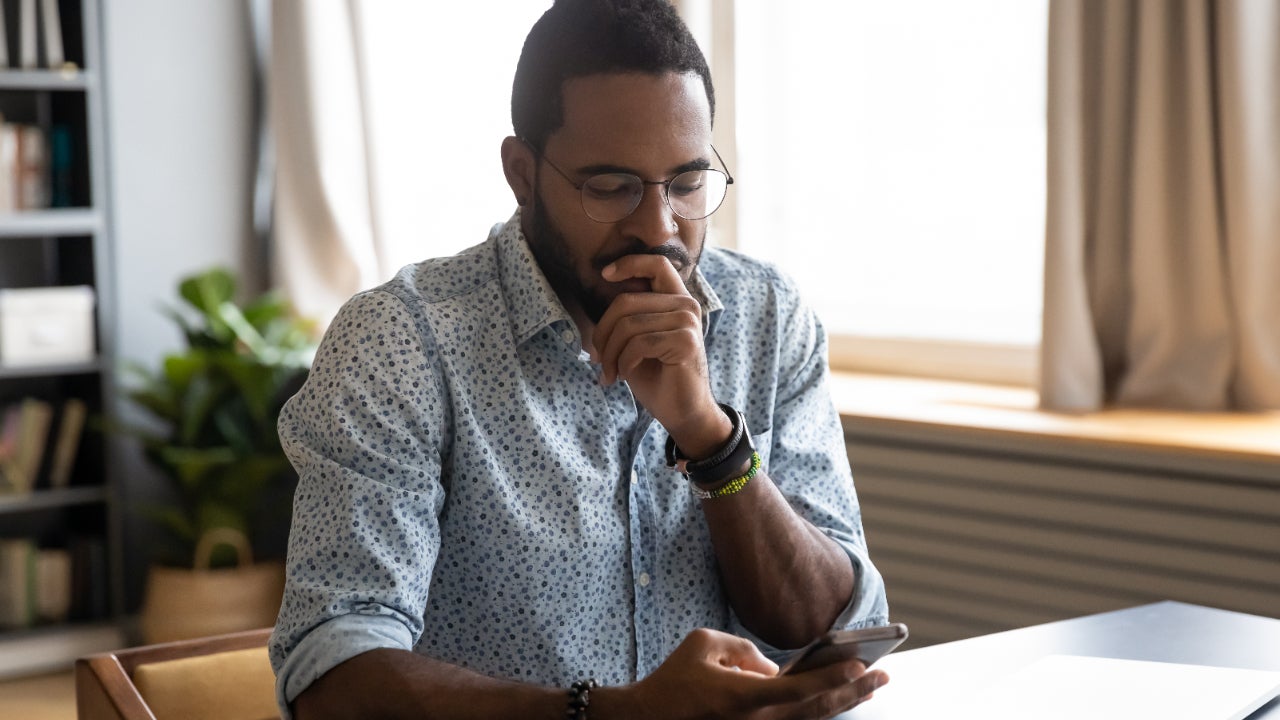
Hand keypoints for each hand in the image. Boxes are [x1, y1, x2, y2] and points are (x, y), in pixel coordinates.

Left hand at [591, 255, 728, 454]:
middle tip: (598, 359)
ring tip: (609, 372)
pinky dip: (623, 363)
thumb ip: (629, 315)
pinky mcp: (686, 342)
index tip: (605, 275)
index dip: (629, 264)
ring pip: (628, 325)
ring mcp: (689, 322)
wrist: (683, 412)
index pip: (657, 263)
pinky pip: (638, 344)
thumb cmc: (657, 376)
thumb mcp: (637, 339)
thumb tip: (604, 290)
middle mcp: (686, 305)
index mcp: (676, 300)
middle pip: (626, 302)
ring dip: (610, 353)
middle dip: (602, 333)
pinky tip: (624, 375)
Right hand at [595, 628, 887, 719]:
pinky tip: (836, 702)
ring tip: (870, 686)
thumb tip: (772, 669)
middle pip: (816, 710)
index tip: (861, 664)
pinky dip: (819, 712)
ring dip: (842, 703)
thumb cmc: (674, 679)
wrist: (646, 719)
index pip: (800, 688)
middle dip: (853, 691)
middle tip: (883, 674)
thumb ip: (744, 649)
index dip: (833, 677)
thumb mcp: (704, 643)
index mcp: (743, 698)